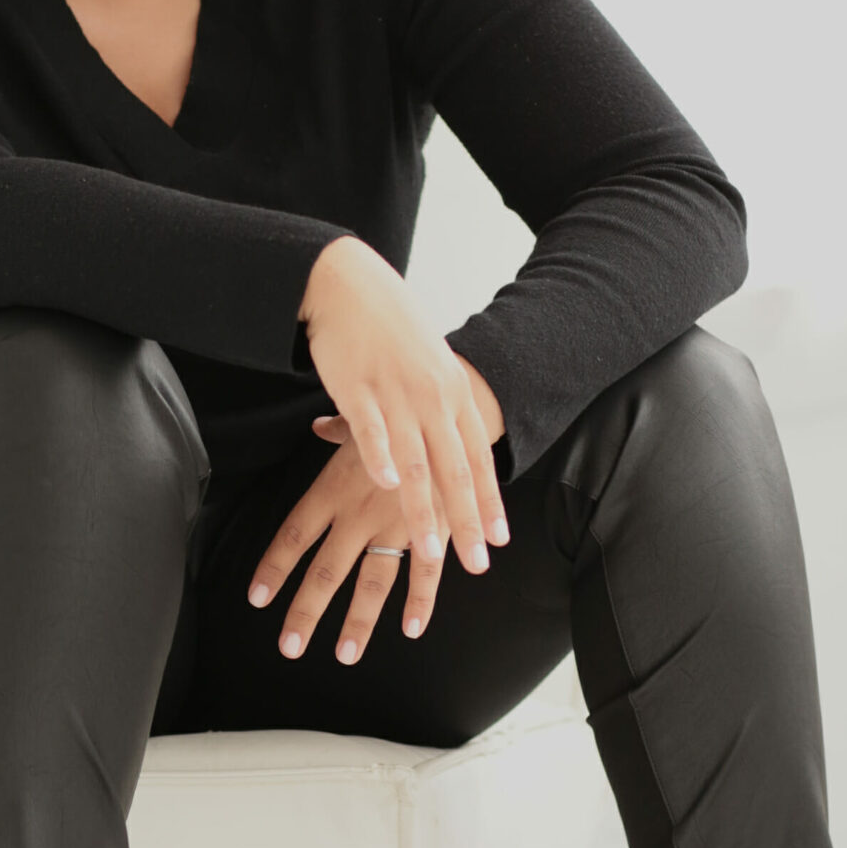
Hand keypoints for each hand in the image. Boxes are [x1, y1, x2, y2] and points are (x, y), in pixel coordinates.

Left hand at [244, 423, 439, 661]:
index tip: (258, 598)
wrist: (452, 414)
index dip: (275, 567)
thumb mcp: (365, 419)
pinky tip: (412, 629)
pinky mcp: (434, 531)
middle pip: (327, 570)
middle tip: (290, 645)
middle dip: (307, 611)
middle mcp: (361, 513)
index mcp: (335, 487)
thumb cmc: (402, 416)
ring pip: (373, 582)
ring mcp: (397, 526)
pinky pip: (426, 573)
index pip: (295, 533)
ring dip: (359, 621)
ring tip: (346, 654)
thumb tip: (320, 426)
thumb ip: (339, 430)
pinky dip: (421, 602)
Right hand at [297, 236, 508, 571]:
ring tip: (431, 550)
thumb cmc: (389, 327)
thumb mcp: (429, 365)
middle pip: (455, 470)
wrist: (349, 284)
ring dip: (424, 509)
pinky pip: (372, 430)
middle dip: (467, 520)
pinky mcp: (357, 388)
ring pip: (417, 462)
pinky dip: (380, 459)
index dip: (489, 502)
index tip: (497, 541)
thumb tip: (451, 444)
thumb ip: (440, 406)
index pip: (478, 458)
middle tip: (476, 563)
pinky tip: (385, 486)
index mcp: (453, 393)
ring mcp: (397, 393)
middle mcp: (432, 397)